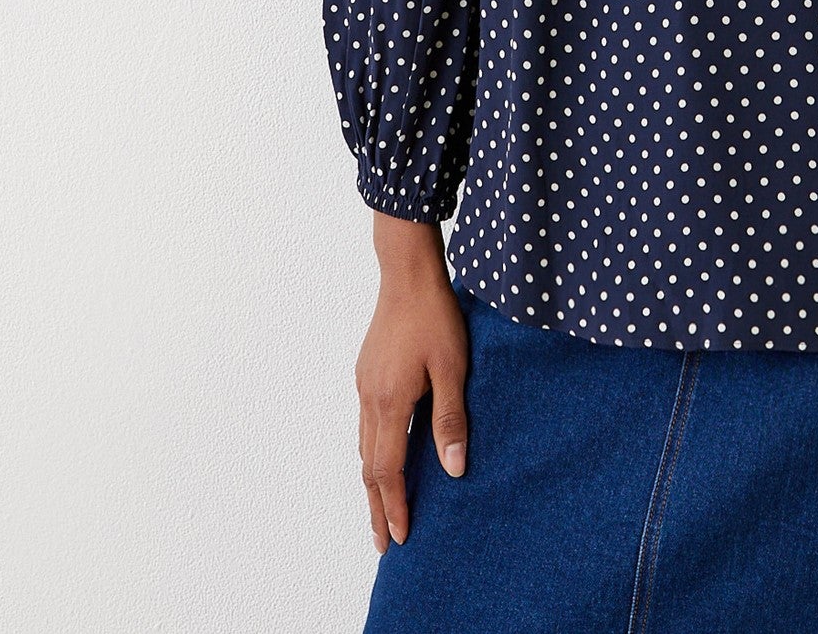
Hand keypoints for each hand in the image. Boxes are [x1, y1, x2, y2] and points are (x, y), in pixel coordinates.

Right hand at [355, 215, 469, 552]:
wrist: (408, 274)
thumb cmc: (436, 316)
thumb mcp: (453, 367)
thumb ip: (451, 418)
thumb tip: (454, 470)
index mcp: (390, 402)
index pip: (388, 470)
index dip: (394, 506)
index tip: (399, 537)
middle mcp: (369, 399)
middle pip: (368, 466)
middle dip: (377, 506)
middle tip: (384, 542)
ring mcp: (364, 385)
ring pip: (363, 446)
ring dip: (373, 482)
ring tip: (382, 508)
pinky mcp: (367, 373)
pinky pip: (365, 425)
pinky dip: (372, 452)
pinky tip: (384, 455)